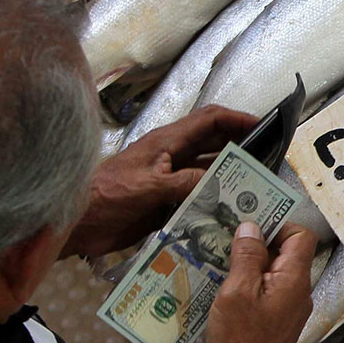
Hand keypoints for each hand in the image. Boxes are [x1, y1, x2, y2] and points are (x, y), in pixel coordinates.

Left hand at [61, 106, 258, 259]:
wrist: (75, 223)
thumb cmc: (105, 197)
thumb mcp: (148, 188)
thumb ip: (185, 183)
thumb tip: (219, 182)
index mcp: (167, 143)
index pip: (209, 121)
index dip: (236, 119)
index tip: (263, 126)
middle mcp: (171, 157)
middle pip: (212, 145)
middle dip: (240, 149)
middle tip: (268, 162)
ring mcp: (168, 180)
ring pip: (206, 173)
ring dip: (228, 179)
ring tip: (254, 190)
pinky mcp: (164, 202)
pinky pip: (195, 198)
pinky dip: (212, 202)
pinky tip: (228, 213)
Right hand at [201, 221, 315, 342]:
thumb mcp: (238, 293)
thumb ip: (247, 257)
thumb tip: (252, 226)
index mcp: (294, 281)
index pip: (300, 237)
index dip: (278, 222)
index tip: (248, 218)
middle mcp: (292, 292)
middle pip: (281, 252)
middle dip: (254, 239)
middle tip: (221, 228)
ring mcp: (278, 308)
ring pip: (264, 272)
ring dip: (240, 261)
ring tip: (210, 249)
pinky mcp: (262, 322)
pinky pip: (254, 292)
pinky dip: (236, 283)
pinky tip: (210, 278)